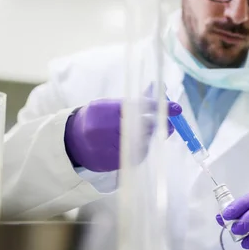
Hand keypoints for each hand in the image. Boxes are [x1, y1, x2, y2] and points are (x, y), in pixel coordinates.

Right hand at [64, 98, 181, 171]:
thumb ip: (134, 100)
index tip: (176, 108)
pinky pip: (136, 156)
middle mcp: (103, 128)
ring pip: (141, 143)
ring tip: (150, 134)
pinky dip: (142, 149)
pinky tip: (139, 144)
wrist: (72, 143)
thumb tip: (158, 87)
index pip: (136, 106)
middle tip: (169, 124)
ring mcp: (106, 147)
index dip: (158, 107)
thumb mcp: (109, 105)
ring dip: (150, 138)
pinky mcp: (112, 163)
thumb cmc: (96, 119)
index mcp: (103, 109)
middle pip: (141, 126)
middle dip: (158, 125)